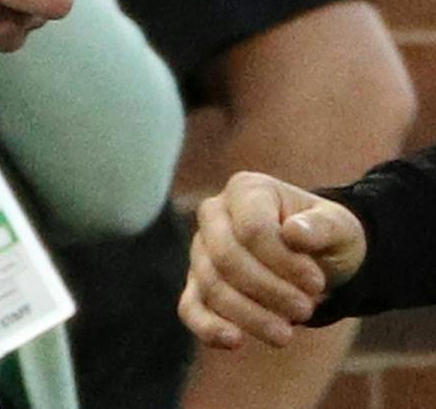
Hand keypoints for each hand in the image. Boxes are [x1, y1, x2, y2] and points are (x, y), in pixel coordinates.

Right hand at [179, 170, 367, 350]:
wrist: (318, 259)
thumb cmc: (327, 238)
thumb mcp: (340, 228)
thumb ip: (322, 227)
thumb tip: (294, 233)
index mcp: (246, 190)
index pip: (252, 229)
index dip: (283, 262)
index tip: (317, 283)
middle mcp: (214, 215)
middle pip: (226, 258)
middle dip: (267, 290)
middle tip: (305, 310)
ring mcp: (201, 250)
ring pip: (211, 286)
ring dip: (249, 315)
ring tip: (286, 333)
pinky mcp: (197, 284)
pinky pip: (190, 307)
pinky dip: (207, 326)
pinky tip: (233, 341)